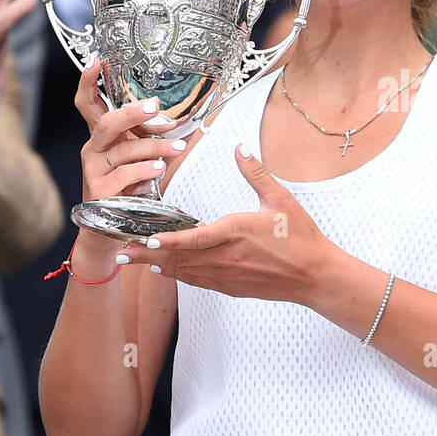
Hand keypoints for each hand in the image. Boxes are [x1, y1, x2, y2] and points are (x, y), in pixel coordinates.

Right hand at [70, 58, 191, 269]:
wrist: (111, 230)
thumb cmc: (128, 189)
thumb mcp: (139, 158)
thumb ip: (150, 138)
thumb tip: (177, 120)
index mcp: (101, 137)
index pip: (87, 104)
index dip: (88, 82)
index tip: (98, 61)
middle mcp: (92, 149)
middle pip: (107, 122)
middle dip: (131, 113)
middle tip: (154, 106)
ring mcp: (93, 170)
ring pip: (124, 150)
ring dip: (154, 148)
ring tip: (177, 150)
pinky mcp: (99, 191)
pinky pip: (125, 176)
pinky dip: (145, 172)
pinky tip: (158, 173)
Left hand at [119, 143, 338, 306]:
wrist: (316, 276)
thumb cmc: (301, 238)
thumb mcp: (280, 199)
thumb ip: (256, 174)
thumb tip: (239, 148)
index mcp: (236, 233)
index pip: (193, 239)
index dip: (167, 241)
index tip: (145, 239)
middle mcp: (226, 258)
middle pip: (179, 258)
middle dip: (147, 256)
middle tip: (121, 252)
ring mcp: (228, 276)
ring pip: (185, 272)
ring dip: (158, 267)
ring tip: (133, 261)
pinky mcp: (232, 287)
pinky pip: (198, 281)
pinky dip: (178, 276)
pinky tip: (166, 271)